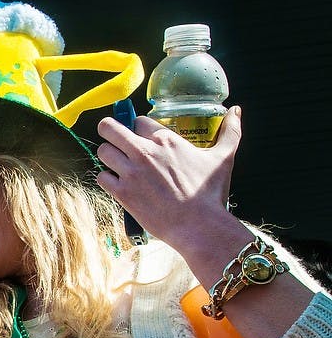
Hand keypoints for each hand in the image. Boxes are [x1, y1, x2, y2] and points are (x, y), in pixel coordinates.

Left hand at [95, 106, 242, 252]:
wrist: (198, 226)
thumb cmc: (210, 193)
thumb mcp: (223, 158)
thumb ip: (230, 132)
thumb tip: (236, 111)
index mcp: (166, 140)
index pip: (138, 120)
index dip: (137, 127)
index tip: (140, 135)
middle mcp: (145, 152)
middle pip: (109, 128)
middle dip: (109, 130)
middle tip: (113, 138)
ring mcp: (131, 172)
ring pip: (102, 151)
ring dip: (108, 156)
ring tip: (118, 164)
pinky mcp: (122, 192)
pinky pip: (101, 177)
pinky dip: (107, 179)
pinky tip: (117, 183)